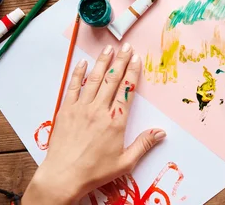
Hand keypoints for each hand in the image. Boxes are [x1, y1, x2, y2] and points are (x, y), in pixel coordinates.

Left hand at [22, 43, 165, 204]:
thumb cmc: (94, 172)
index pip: (127, 90)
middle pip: (112, 79)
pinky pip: (73, 88)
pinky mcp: (65, 112)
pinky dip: (78, 74)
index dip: (133, 72)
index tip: (137, 59)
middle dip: (120, 60)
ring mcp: (81, 109)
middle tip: (126, 46)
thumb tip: (161, 132)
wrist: (62, 177)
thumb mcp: (125, 162)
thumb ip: (144, 144)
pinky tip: (83, 63)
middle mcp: (99, 110)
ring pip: (94, 80)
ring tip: (109, 48)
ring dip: (102, 62)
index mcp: (116, 121)